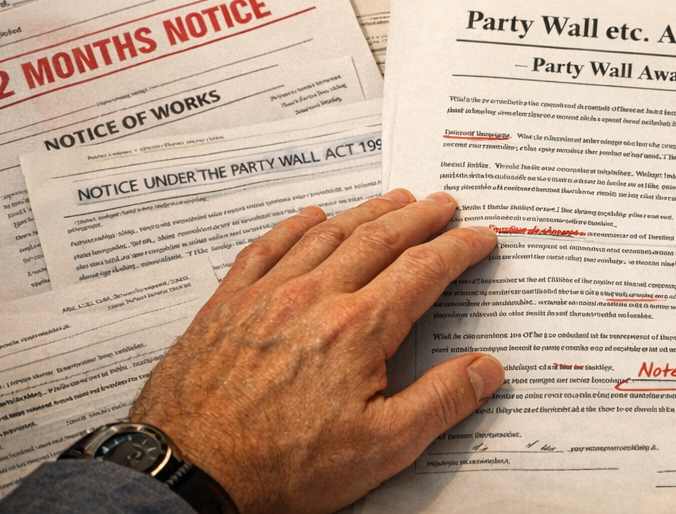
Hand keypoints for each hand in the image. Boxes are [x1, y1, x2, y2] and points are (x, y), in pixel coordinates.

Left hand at [129, 189, 502, 513]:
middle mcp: (314, 297)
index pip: (423, 270)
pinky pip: (266, 248)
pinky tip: (310, 217)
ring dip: (367, 212)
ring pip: (327, 234)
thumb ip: (440, 402)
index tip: (479, 237)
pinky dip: (294, 226)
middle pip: (379, 238)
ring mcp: (267, 296)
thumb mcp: (381, 448)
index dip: (458, 248)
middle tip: (443, 204)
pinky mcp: (227, 306)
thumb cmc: (280, 468)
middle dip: (418, 216)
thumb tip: (487, 369)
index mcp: (358, 328)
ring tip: (393, 199)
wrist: (189, 476)